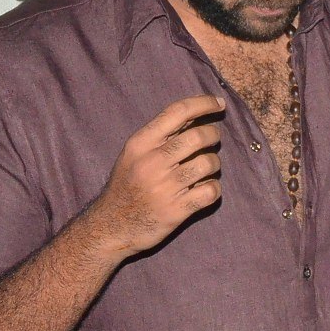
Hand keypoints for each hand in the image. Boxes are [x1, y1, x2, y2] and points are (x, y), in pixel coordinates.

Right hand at [90, 95, 225, 256]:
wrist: (109, 227)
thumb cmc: (127, 186)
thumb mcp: (134, 155)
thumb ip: (162, 136)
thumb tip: (197, 114)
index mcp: (140, 144)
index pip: (177, 112)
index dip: (203, 103)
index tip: (219, 104)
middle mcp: (151, 162)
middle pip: (199, 136)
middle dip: (213, 135)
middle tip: (212, 141)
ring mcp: (164, 187)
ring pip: (209, 163)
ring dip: (213, 164)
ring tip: (203, 169)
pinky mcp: (176, 210)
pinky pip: (212, 191)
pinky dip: (213, 189)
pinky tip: (203, 190)